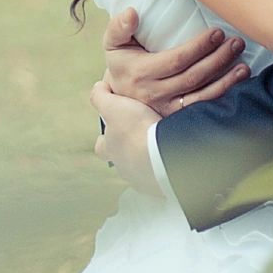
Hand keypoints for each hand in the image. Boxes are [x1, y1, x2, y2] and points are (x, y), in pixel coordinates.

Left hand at [90, 81, 161, 195]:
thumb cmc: (137, 130)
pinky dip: (166, 165)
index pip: (101, 146)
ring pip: (143, 169)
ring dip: (149, 158)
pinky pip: (163, 175)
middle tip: (142, 137)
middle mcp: (125, 168)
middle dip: (129, 150)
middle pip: (122, 160)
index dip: (106, 136)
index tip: (115, 126)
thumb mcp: (114, 106)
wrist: (165, 152)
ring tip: (162, 143)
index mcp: (111, 150)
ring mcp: (144, 179)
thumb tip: (98, 87)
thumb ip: (101, 96)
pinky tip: (175, 154)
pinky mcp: (164, 184)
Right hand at [101, 7, 249, 118]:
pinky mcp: (176, 119)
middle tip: (236, 43)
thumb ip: (119, 27)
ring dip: (225, 82)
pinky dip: (221, 98)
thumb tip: (131, 12)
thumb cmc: (122, 62)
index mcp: (141, 73)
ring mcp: (166, 109)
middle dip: (218, 60)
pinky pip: (202, 109)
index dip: (199, 47)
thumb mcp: (113, 43)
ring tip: (244, 66)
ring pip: (201, 96)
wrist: (118, 95)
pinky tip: (237, 85)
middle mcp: (154, 94)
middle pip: (193, 77)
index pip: (176, 60)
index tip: (217, 33)